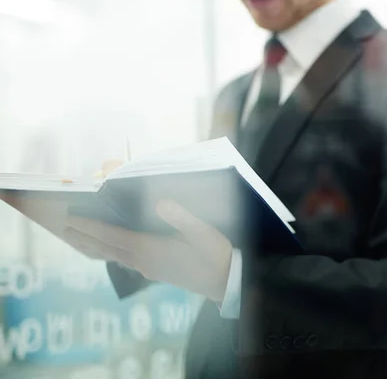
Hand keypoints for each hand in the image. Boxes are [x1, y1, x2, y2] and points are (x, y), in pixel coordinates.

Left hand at [63, 199, 233, 301]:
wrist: (225, 281)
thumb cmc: (215, 254)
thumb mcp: (203, 232)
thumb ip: (181, 217)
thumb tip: (160, 201)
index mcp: (150, 248)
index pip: (112, 236)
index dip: (90, 226)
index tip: (71, 218)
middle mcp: (143, 260)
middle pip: (105, 248)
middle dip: (84, 236)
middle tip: (64, 226)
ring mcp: (148, 268)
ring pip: (112, 256)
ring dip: (93, 246)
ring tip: (77, 238)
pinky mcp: (155, 271)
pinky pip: (123, 260)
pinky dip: (109, 252)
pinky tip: (110, 250)